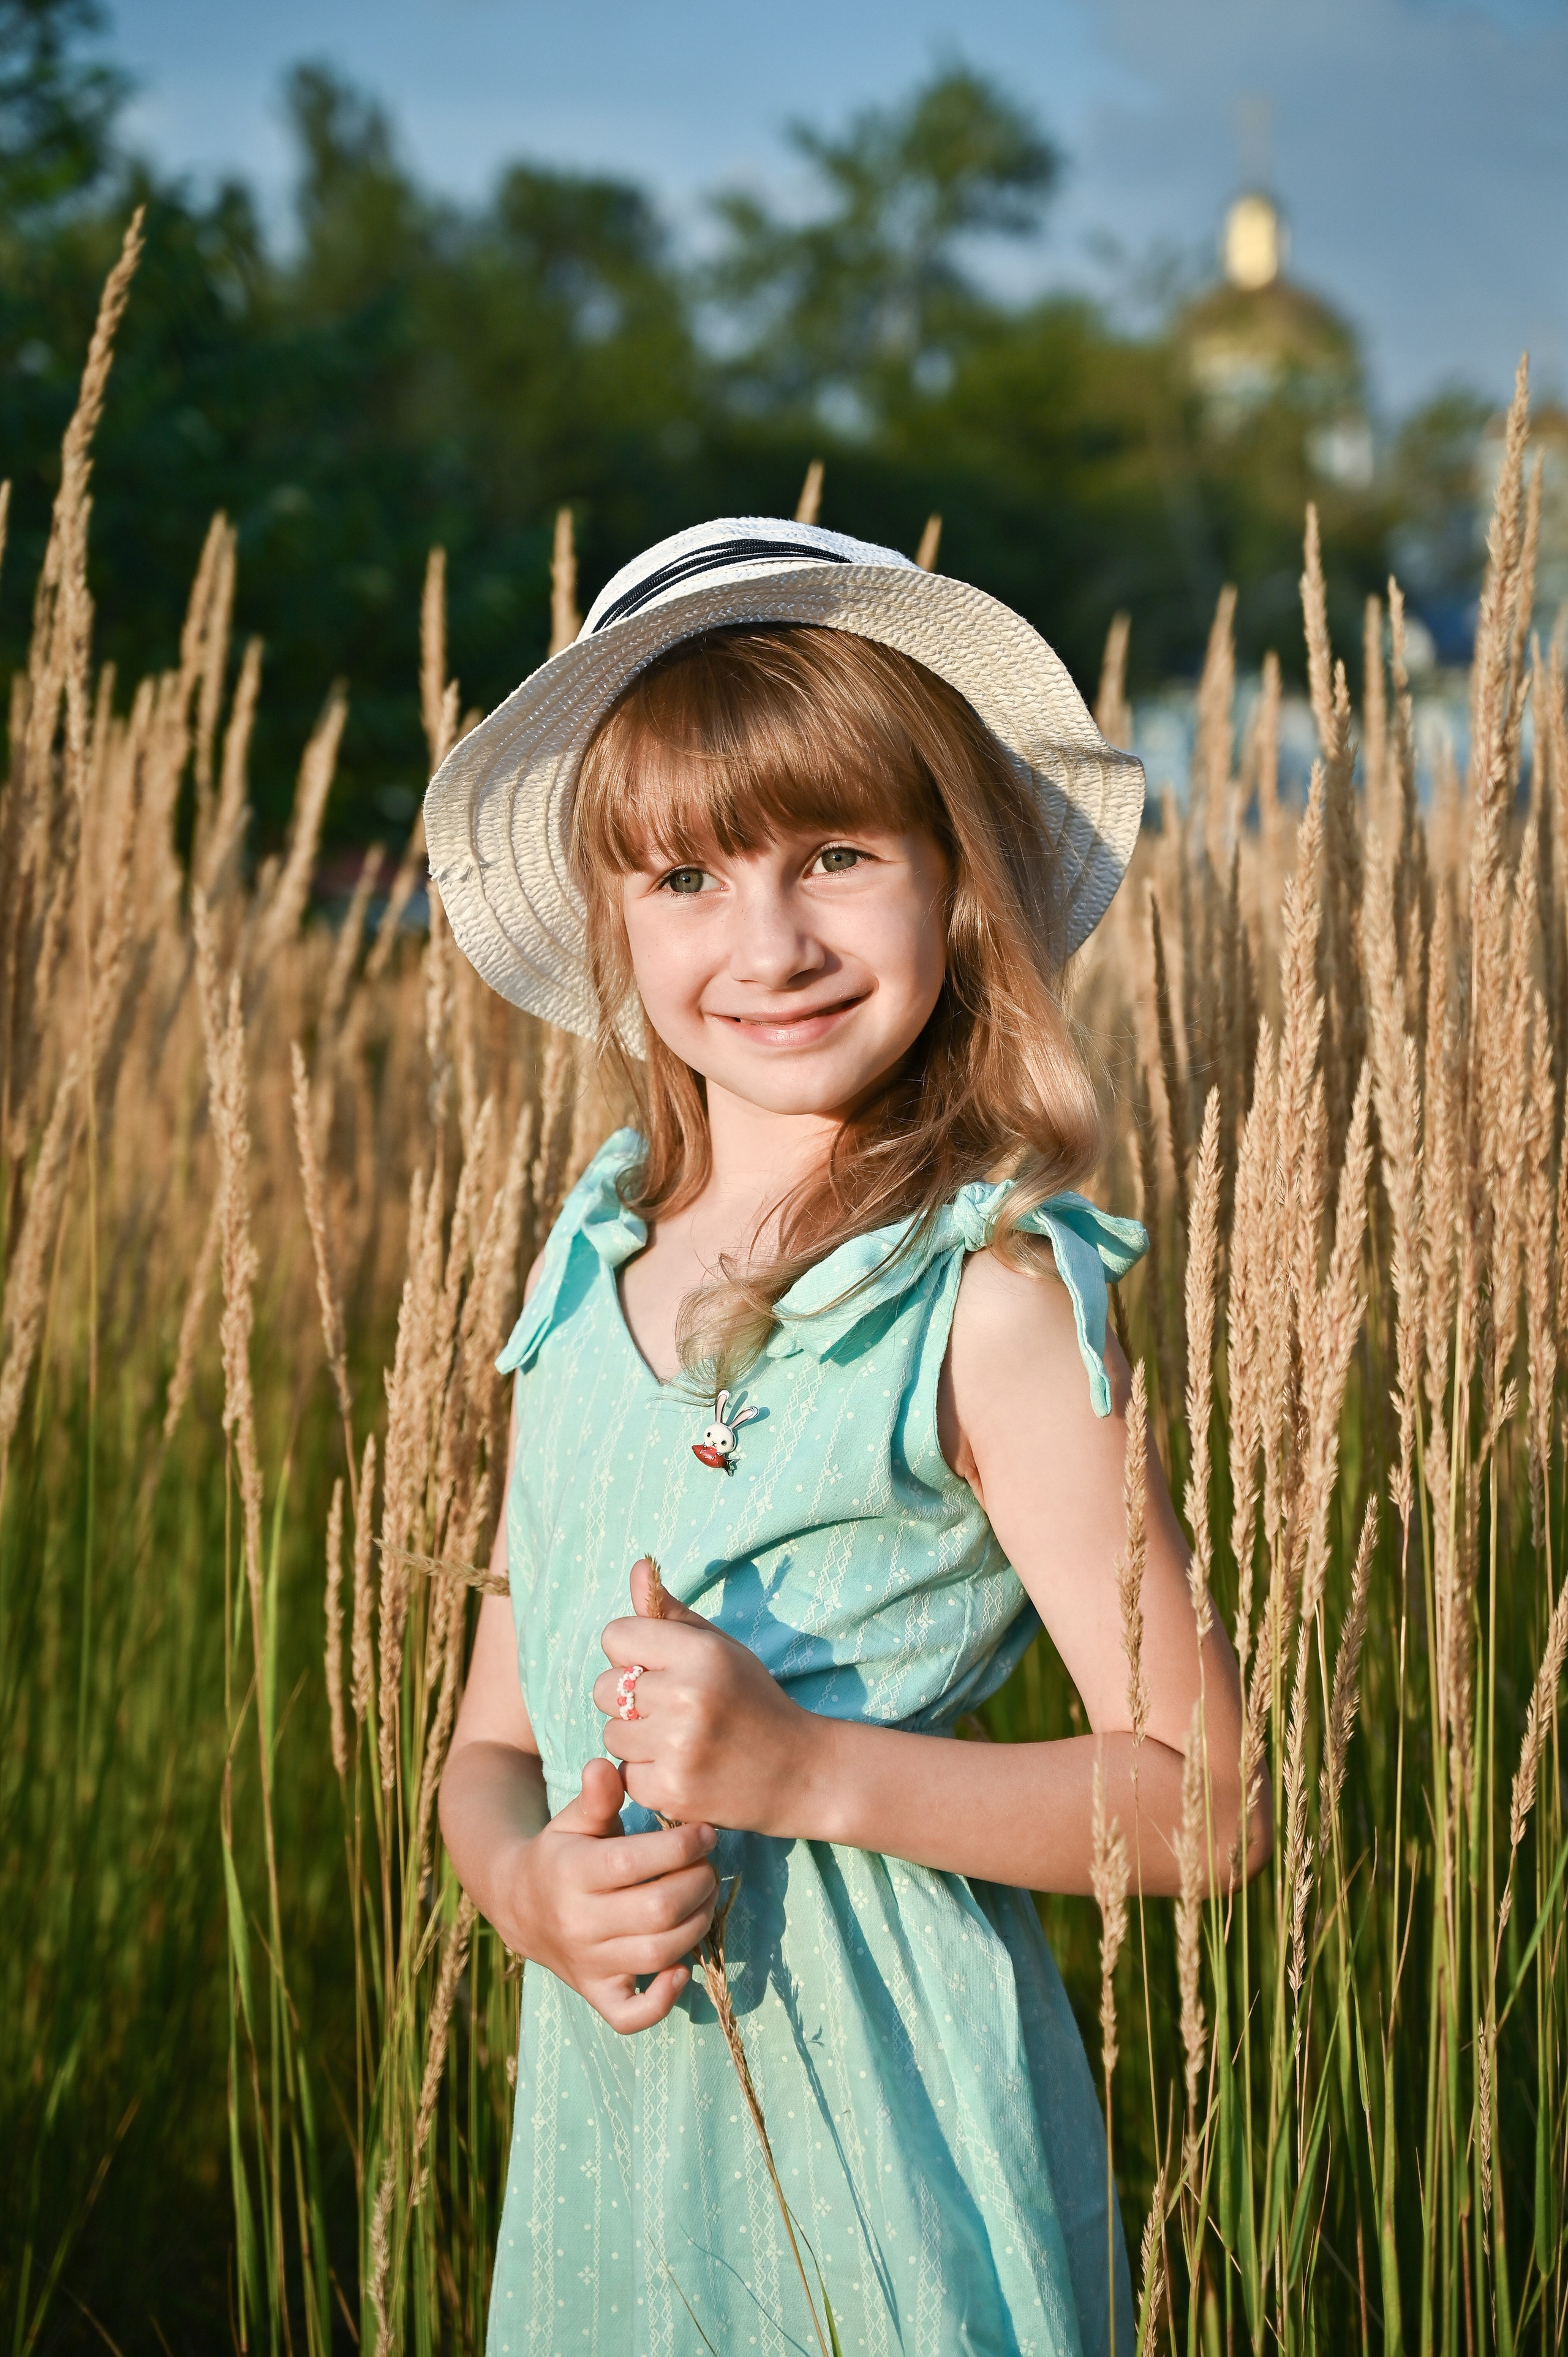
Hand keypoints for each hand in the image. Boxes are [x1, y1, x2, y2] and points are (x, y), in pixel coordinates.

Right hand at [502, 1754, 719, 2032]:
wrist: (519, 1904)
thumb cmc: (563, 1851)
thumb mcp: (574, 1819)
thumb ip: (596, 1796)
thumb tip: (605, 1765)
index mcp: (572, 1872)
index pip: (634, 1863)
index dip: (681, 1847)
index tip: (705, 1833)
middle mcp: (578, 1921)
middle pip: (657, 1910)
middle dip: (698, 1884)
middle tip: (710, 1866)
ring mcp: (587, 1962)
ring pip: (658, 1954)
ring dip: (697, 1925)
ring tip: (705, 1898)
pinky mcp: (596, 1993)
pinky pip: (630, 2015)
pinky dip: (663, 2001)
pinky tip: (683, 1970)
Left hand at [593, 1560, 821, 1832]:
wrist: (799, 1772)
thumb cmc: (753, 1700)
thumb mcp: (721, 1648)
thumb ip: (672, 1612)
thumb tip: (638, 1566)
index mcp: (700, 1653)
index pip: (615, 1636)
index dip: (631, 1653)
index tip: (658, 1668)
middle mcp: (687, 1696)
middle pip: (603, 1688)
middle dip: (629, 1699)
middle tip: (670, 1708)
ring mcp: (678, 1747)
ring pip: (610, 1734)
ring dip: (636, 1739)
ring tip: (678, 1739)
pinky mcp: (671, 1791)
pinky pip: (625, 1774)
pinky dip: (647, 1774)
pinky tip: (682, 1768)